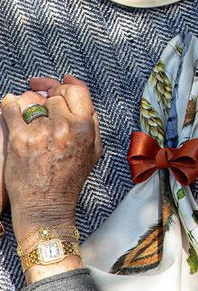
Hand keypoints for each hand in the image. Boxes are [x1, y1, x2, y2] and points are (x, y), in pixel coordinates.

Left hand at [1, 74, 100, 244]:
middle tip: (42, 100)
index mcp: (85, 127)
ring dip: (29, 100)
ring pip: (32, 99)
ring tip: (27, 108)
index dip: (67, 86)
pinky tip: (10, 105)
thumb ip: (91, 120)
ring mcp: (40, 132)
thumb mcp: (94, 150)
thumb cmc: (69, 179)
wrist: (46, 206)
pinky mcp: (18, 140)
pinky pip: (11, 109)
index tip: (59, 84)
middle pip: (53, 95)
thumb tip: (76, 91)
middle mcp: (64, 127)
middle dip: (48, 96)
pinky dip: (9, 104)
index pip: (77, 91)